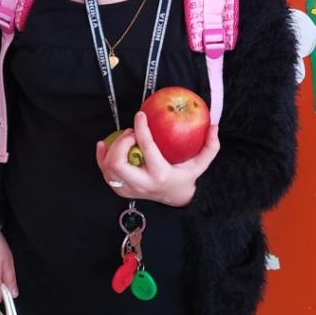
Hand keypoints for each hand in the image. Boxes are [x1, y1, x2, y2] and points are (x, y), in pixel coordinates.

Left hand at [95, 112, 220, 206]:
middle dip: (121, 142)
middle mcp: (142, 184)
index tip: (140, 115)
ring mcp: (129, 189)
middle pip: (118, 163)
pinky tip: (104, 144)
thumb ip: (210, 147)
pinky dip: (101, 157)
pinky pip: (104, 172)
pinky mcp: (120, 190)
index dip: (141, 129)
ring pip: (108, 168)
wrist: (174, 199)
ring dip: (113, 148)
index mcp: (160, 174)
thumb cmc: (185, 177)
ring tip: (126, 138)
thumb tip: (214, 126)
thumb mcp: (200, 164)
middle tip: (132, 132)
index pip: (147, 149)